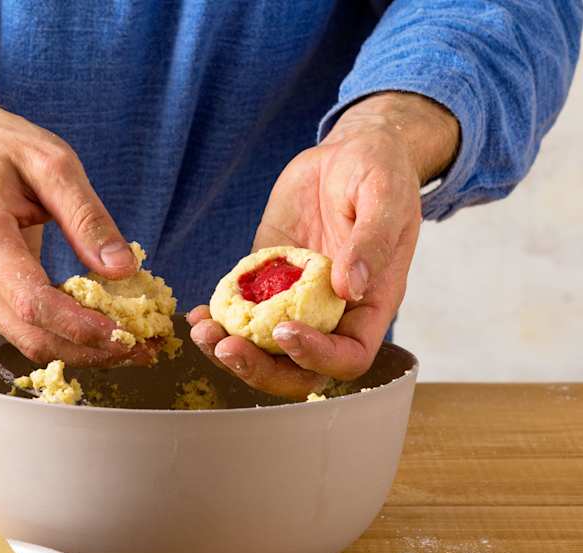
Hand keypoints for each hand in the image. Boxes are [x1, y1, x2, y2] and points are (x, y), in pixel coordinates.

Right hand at [0, 76, 147, 365]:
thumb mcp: (52, 164)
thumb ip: (87, 218)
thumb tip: (123, 269)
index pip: (33, 304)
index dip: (80, 328)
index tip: (125, 334)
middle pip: (31, 337)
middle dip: (90, 351)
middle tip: (143, 347)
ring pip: (28, 342)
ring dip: (81, 350)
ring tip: (131, 341)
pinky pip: (22, 329)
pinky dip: (63, 334)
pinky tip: (99, 324)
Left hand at [188, 92, 459, 397]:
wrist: (349, 153)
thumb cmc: (380, 174)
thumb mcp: (385, 198)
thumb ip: (371, 242)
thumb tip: (349, 286)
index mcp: (370, 305)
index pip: (349, 357)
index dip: (317, 356)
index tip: (284, 331)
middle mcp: (332, 314)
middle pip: (298, 368)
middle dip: (260, 368)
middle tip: (227, 348)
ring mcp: (295, 300)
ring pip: (263, 348)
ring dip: (231, 350)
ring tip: (202, 333)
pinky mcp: (266, 279)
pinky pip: (241, 311)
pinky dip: (218, 319)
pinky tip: (196, 314)